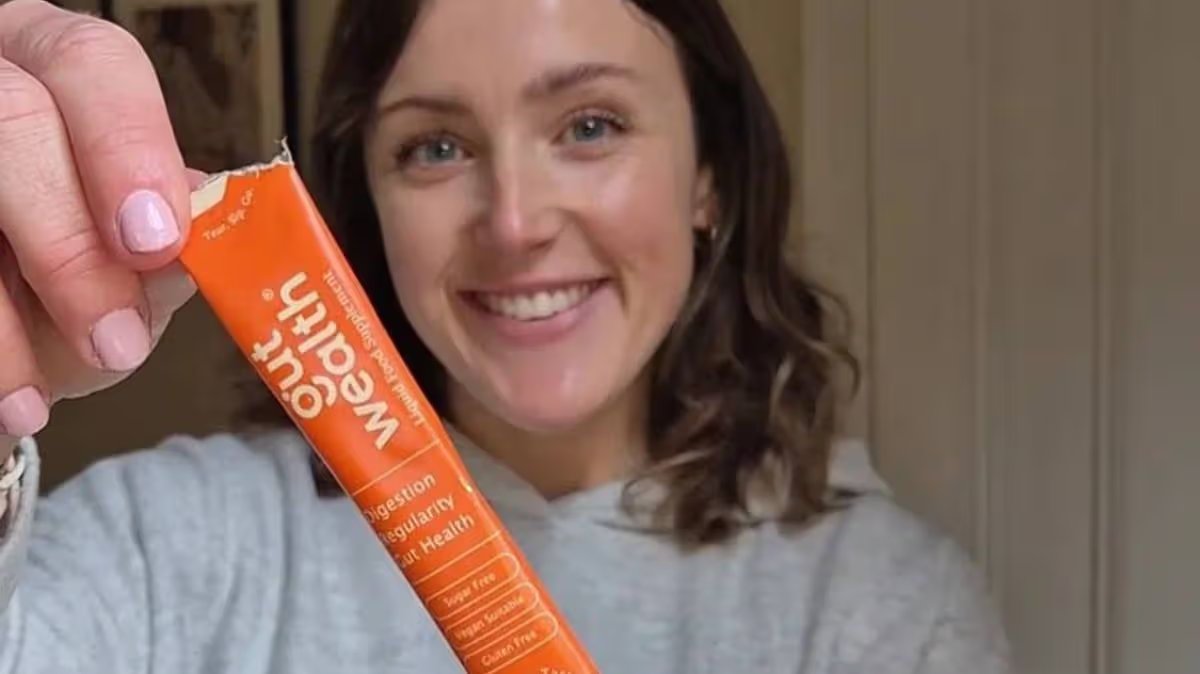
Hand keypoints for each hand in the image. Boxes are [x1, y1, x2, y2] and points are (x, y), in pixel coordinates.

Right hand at [0, 1, 198, 455]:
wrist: (6, 349)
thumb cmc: (72, 285)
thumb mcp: (130, 269)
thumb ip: (161, 250)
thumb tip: (189, 244)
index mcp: (57, 69)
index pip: (94, 65)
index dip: (128, 149)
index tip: (156, 243)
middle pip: (13, 117)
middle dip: (66, 242)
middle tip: (113, 341)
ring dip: (0, 320)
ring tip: (38, 404)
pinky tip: (7, 406)